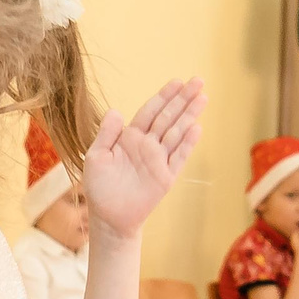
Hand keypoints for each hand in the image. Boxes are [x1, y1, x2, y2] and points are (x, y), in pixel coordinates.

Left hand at [82, 77, 204, 237]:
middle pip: (168, 117)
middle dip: (183, 99)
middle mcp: (147, 145)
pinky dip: (187, 143)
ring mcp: (158, 160)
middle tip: (198, 81)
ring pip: (176, 132)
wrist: (108, 217)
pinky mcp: (166, 177)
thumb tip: (116, 111)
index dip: (164, 97)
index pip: (150, 111)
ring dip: (189, 115)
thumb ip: (106, 134)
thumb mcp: (96, 156)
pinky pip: (178, 157)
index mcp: (130, 137)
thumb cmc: (99, 187)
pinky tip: (196, 128)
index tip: (177, 82)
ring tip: (203, 98)